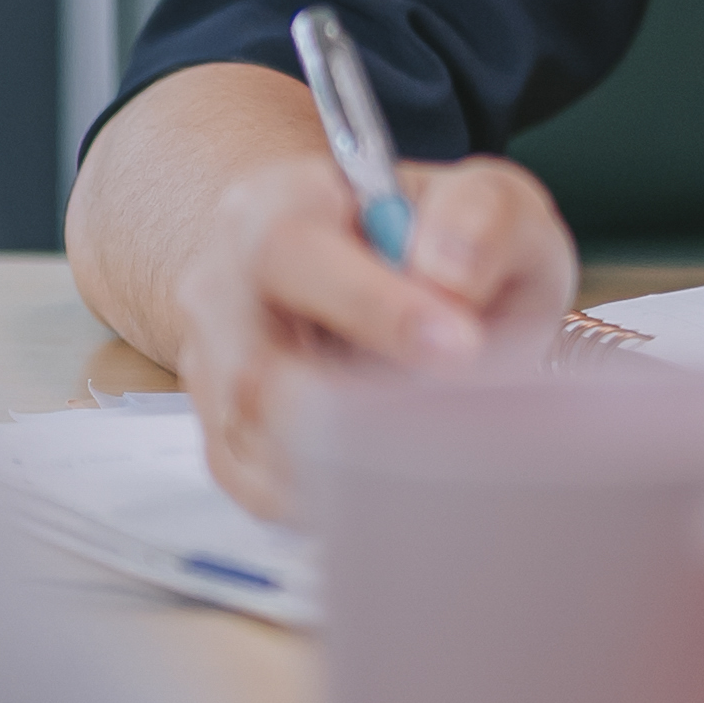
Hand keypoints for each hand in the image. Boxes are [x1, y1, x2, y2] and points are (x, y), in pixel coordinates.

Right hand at [74, 63, 577, 524]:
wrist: (380, 285)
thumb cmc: (436, 247)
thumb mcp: (490, 202)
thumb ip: (483, 216)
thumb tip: (448, 275)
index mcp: (278, 207)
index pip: (293, 252)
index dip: (373, 305)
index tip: (460, 347)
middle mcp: (224, 285)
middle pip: (253, 368)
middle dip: (355, 411)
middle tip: (450, 427)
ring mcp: (214, 367)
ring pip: (256, 440)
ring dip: (350, 459)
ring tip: (436, 447)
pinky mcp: (224, 437)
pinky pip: (262, 489)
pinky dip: (333, 500)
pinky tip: (396, 479)